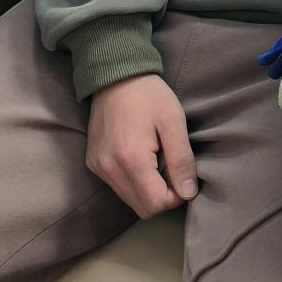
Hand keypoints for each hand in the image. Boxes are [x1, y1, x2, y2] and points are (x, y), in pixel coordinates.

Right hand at [86, 74, 196, 217]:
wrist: (115, 73)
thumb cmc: (149, 94)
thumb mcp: (173, 121)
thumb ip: (181, 160)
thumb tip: (188, 193)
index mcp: (131, 159)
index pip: (155, 204)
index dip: (176, 197)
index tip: (183, 174)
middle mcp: (109, 168)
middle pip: (142, 207)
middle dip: (162, 196)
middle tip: (172, 168)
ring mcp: (98, 167)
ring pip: (129, 199)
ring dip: (147, 190)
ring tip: (156, 160)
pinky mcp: (93, 162)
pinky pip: (117, 186)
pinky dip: (133, 181)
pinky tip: (140, 157)